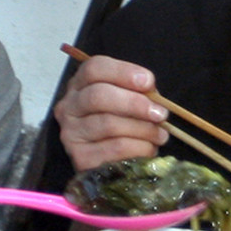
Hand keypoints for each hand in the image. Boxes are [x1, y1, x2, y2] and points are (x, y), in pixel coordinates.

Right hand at [53, 55, 169, 170]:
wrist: (112, 161)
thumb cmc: (122, 122)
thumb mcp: (128, 99)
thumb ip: (138, 91)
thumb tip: (153, 95)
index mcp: (80, 84)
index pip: (94, 68)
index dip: (122, 72)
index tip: (148, 82)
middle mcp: (69, 106)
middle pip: (98, 95)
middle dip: (134, 103)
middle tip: (160, 113)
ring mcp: (72, 133)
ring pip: (109, 124)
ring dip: (143, 128)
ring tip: (160, 134)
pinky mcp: (81, 157)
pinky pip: (115, 148)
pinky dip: (139, 147)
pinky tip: (150, 147)